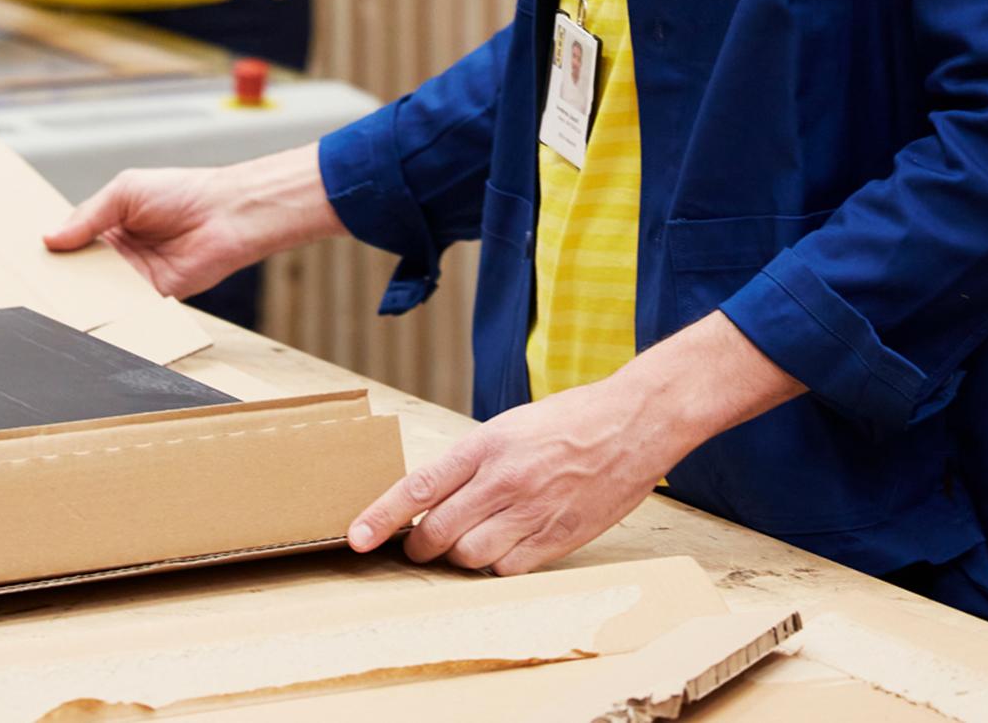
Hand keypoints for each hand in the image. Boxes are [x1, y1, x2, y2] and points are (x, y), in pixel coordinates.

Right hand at [44, 143, 343, 297]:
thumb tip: (49, 238)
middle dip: (59, 279)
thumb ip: (88, 216)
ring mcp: (134, 278)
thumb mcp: (126, 192)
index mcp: (110, 223)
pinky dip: (109, 315)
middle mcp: (119, 253)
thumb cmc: (182, 192)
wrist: (225, 215)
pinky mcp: (152, 299)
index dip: (51, 251)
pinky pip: (125, 310)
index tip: (23, 261)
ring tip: (50, 308)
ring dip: (80, 300)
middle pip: (79, 272)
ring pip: (98, 294)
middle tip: (30, 289)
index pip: (71, 241)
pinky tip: (88, 318)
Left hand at [347, 311, 803, 574]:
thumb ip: (473, 461)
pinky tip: (504, 548)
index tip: (355, 537)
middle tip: (417, 545)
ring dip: (459, 557)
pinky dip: (497, 566)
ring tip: (466, 541)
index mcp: (486, 443)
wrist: (631, 424)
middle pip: (439, 533)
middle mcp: (504, 480)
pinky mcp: (558, 538)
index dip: (382, 516)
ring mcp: (532, 512)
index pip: (421, 486)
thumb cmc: (569, 420)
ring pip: (471, 557)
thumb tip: (435, 496)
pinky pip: (509, 569)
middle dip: (420, 546)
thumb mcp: (510, 426)